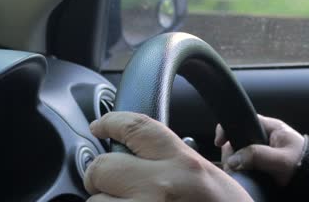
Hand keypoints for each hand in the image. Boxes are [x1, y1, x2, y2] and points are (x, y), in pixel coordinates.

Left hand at [85, 112, 252, 201]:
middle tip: (109, 185)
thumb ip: (172, 163)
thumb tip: (135, 158)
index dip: (111, 122)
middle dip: (101, 178)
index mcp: (183, 162)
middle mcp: (162, 186)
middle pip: (103, 167)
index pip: (135, 127)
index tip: (100, 125)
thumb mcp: (208, 178)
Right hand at [215, 115, 304, 185]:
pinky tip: (241, 175)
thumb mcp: (280, 159)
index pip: (244, 120)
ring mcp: (264, 151)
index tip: (220, 141)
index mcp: (271, 128)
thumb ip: (256, 156)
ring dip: (235, 162)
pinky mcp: (263, 164)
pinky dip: (241, 169)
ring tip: (237, 172)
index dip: (229, 128)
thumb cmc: (304, 165)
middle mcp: (265, 137)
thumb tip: (233, 159)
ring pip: (240, 153)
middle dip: (231, 151)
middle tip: (232, 165)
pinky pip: (245, 164)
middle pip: (238, 139)